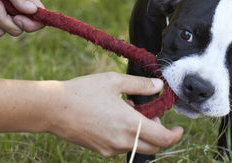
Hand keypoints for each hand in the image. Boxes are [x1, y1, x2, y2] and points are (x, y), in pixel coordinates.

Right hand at [46, 73, 182, 156]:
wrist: (53, 109)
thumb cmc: (83, 91)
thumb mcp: (114, 81)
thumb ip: (140, 85)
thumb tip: (160, 87)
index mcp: (130, 124)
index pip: (164, 139)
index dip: (175, 135)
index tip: (178, 128)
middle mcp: (122, 140)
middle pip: (153, 147)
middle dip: (159, 133)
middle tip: (151, 115)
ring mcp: (110, 148)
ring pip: (137, 147)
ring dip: (141, 133)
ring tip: (127, 111)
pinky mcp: (100, 150)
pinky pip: (121, 146)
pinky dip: (126, 136)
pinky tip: (114, 118)